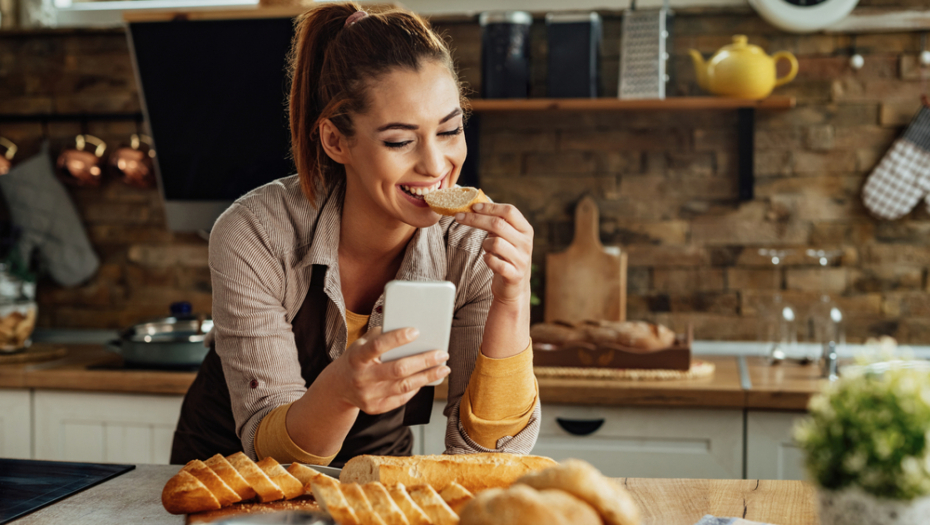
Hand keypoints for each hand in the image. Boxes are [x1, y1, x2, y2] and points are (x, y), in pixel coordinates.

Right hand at [327, 326, 449, 414]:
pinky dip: (416, 388)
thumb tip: (411, 331)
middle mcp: (361, 378)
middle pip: (397, 369)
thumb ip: (381, 336)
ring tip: (443, 369)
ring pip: (404, 386)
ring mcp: (368, 395)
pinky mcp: (375, 408)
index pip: (378, 346)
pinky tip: (427, 379)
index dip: (397, 338)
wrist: (338, 386)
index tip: (416, 331)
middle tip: (442, 354)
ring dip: (427, 377)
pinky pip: (401, 398)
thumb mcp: (362, 343)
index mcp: (356, 357)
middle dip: (423, 361)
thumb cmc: (357, 358)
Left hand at [455, 202, 533, 304]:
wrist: (514, 287)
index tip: (473, 206)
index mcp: (526, 229)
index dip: (490, 207)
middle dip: (475, 219)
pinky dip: (487, 259)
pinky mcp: (514, 274)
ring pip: (495, 243)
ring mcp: (521, 259)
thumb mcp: (507, 237)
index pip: (509, 211)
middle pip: (498, 224)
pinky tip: (488, 259)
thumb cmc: (507, 256)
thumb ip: (497, 222)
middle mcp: (526, 243)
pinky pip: (494, 261)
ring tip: (486, 248)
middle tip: (459, 217)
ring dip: (484, 243)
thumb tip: (475, 205)